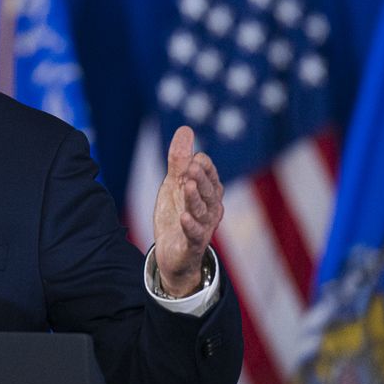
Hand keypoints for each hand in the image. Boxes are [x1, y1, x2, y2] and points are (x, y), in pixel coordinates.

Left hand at [152, 126, 223, 296]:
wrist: (172, 254)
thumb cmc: (177, 216)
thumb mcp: (174, 185)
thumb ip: (179, 160)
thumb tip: (186, 129)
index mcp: (208, 193)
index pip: (210, 175)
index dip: (202, 167)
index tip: (194, 158)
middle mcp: (211, 209)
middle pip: (209, 191)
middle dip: (202, 179)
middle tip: (193, 165)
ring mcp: (203, 228)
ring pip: (202, 211)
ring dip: (195, 198)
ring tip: (187, 185)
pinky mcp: (192, 245)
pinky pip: (194, 235)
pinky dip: (190, 226)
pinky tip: (184, 217)